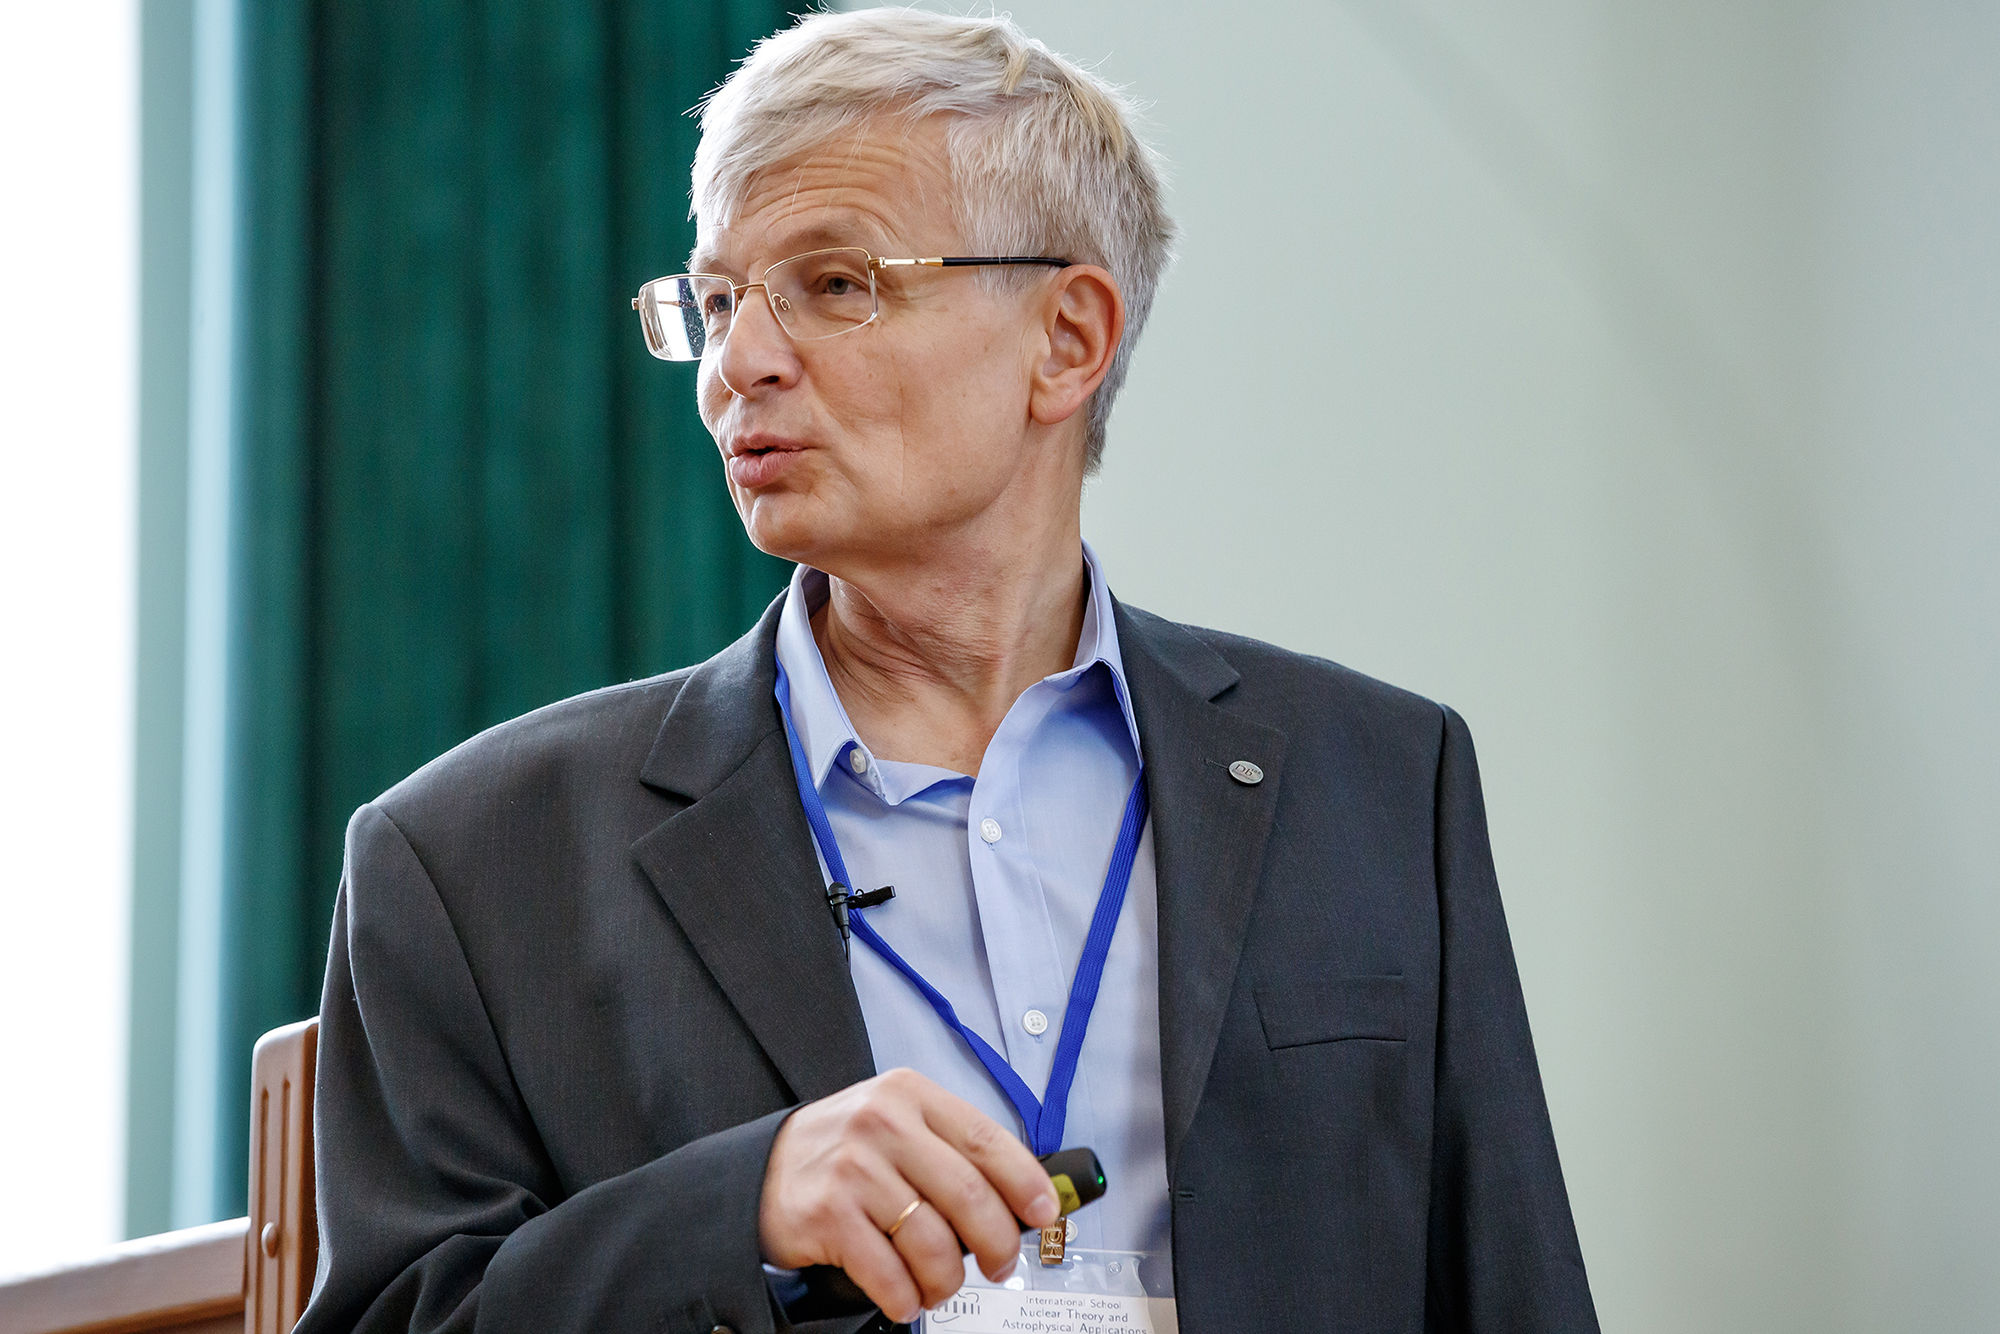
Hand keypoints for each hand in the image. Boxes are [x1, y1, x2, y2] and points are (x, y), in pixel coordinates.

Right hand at [759, 1068, 1059, 1322]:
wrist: (759, 1172)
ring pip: (933, 1242)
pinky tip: (904, 1295)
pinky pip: (890, 1273)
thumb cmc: (842, 1154)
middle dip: (997, 1243)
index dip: (1025, 1181)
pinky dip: (906, 1297)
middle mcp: (882, 1124)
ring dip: (947, 1280)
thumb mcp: (895, 1127)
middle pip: (969, 1195)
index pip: (985, 1139)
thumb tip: (1022, 1195)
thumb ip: (950, 1151)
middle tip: (999, 1264)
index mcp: (909, 1096)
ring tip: (940, 1285)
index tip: (1044, 1212)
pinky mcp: (827, 1213)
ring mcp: (853, 1168)